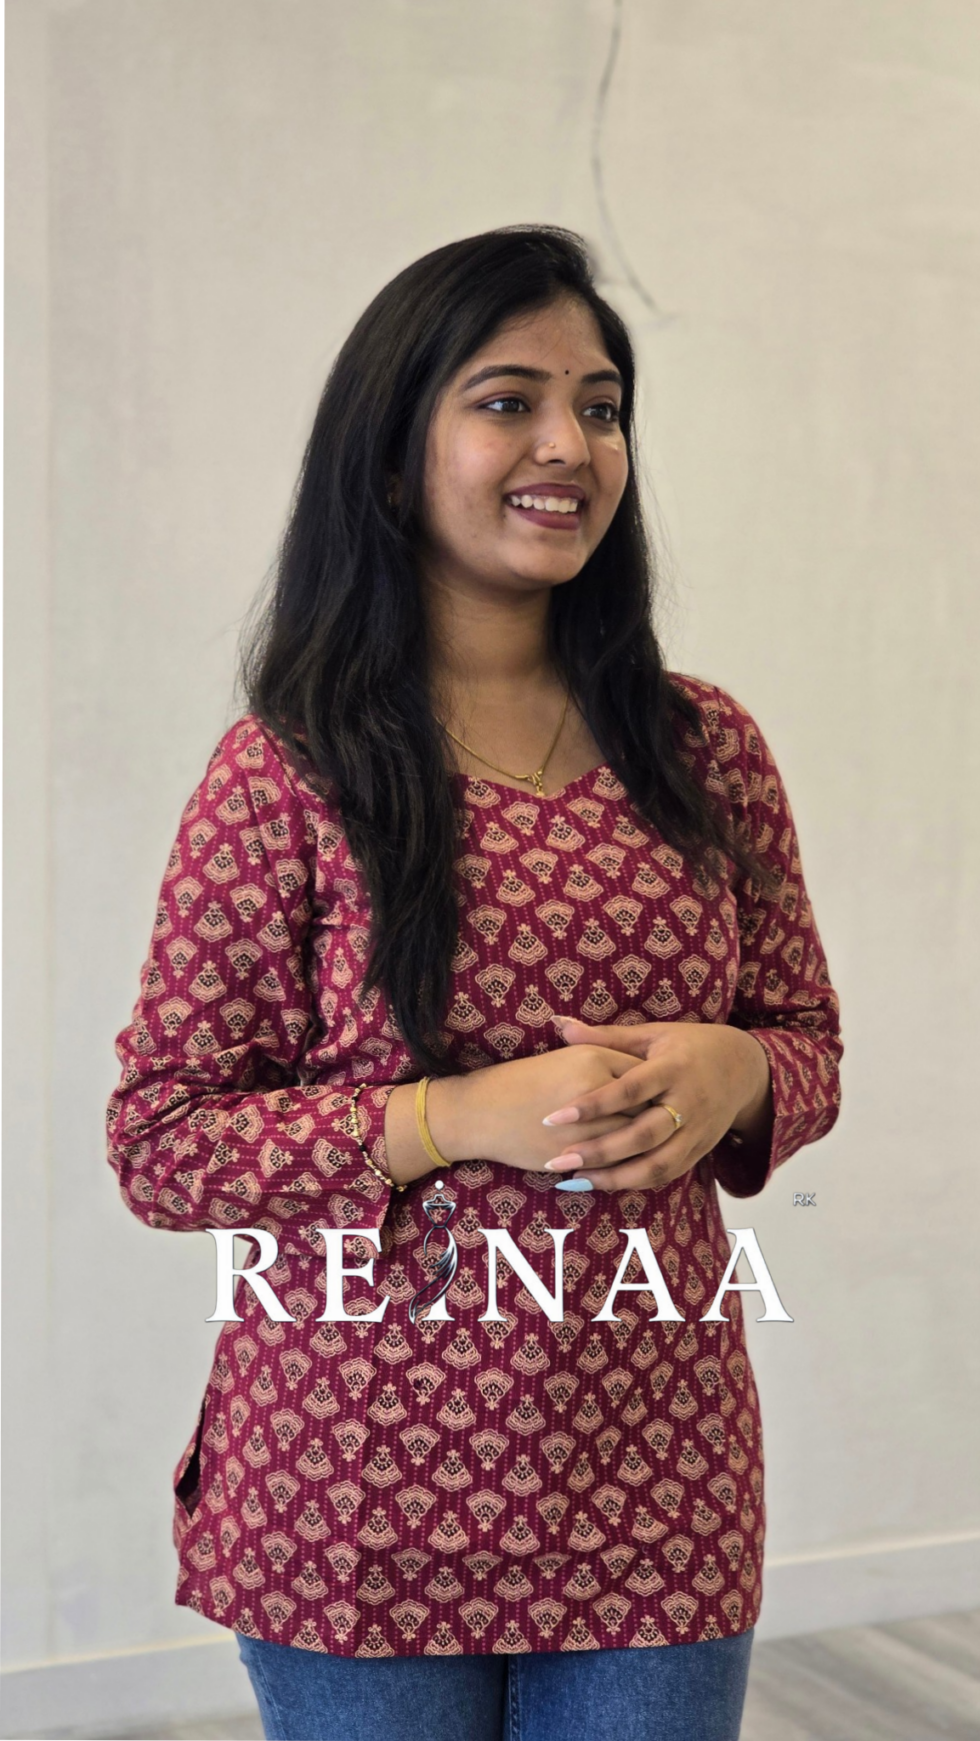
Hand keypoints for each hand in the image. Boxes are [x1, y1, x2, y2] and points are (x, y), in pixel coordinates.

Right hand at [444, 1042, 649, 1176]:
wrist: (481, 1110)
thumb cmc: (524, 1080)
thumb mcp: (568, 1058)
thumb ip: (607, 1059)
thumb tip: (644, 1075)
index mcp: (593, 1058)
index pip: (643, 1075)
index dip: (657, 1088)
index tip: (664, 1097)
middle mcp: (593, 1088)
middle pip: (646, 1106)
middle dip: (658, 1118)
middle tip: (669, 1125)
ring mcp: (584, 1123)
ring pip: (634, 1138)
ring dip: (646, 1145)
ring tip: (655, 1147)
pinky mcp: (574, 1153)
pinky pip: (613, 1163)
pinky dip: (626, 1165)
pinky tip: (633, 1165)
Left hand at [537, 1017, 773, 1192]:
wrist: (744, 1068)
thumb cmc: (688, 1046)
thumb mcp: (652, 1035)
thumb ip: (606, 1037)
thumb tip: (559, 1023)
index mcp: (673, 1068)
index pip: (629, 1090)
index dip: (592, 1105)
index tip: (554, 1117)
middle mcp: (688, 1103)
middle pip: (643, 1135)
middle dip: (599, 1151)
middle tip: (558, 1160)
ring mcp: (697, 1131)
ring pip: (656, 1164)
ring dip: (614, 1177)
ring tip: (574, 1180)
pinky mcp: (700, 1151)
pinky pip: (667, 1174)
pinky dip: (635, 1182)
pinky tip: (603, 1183)